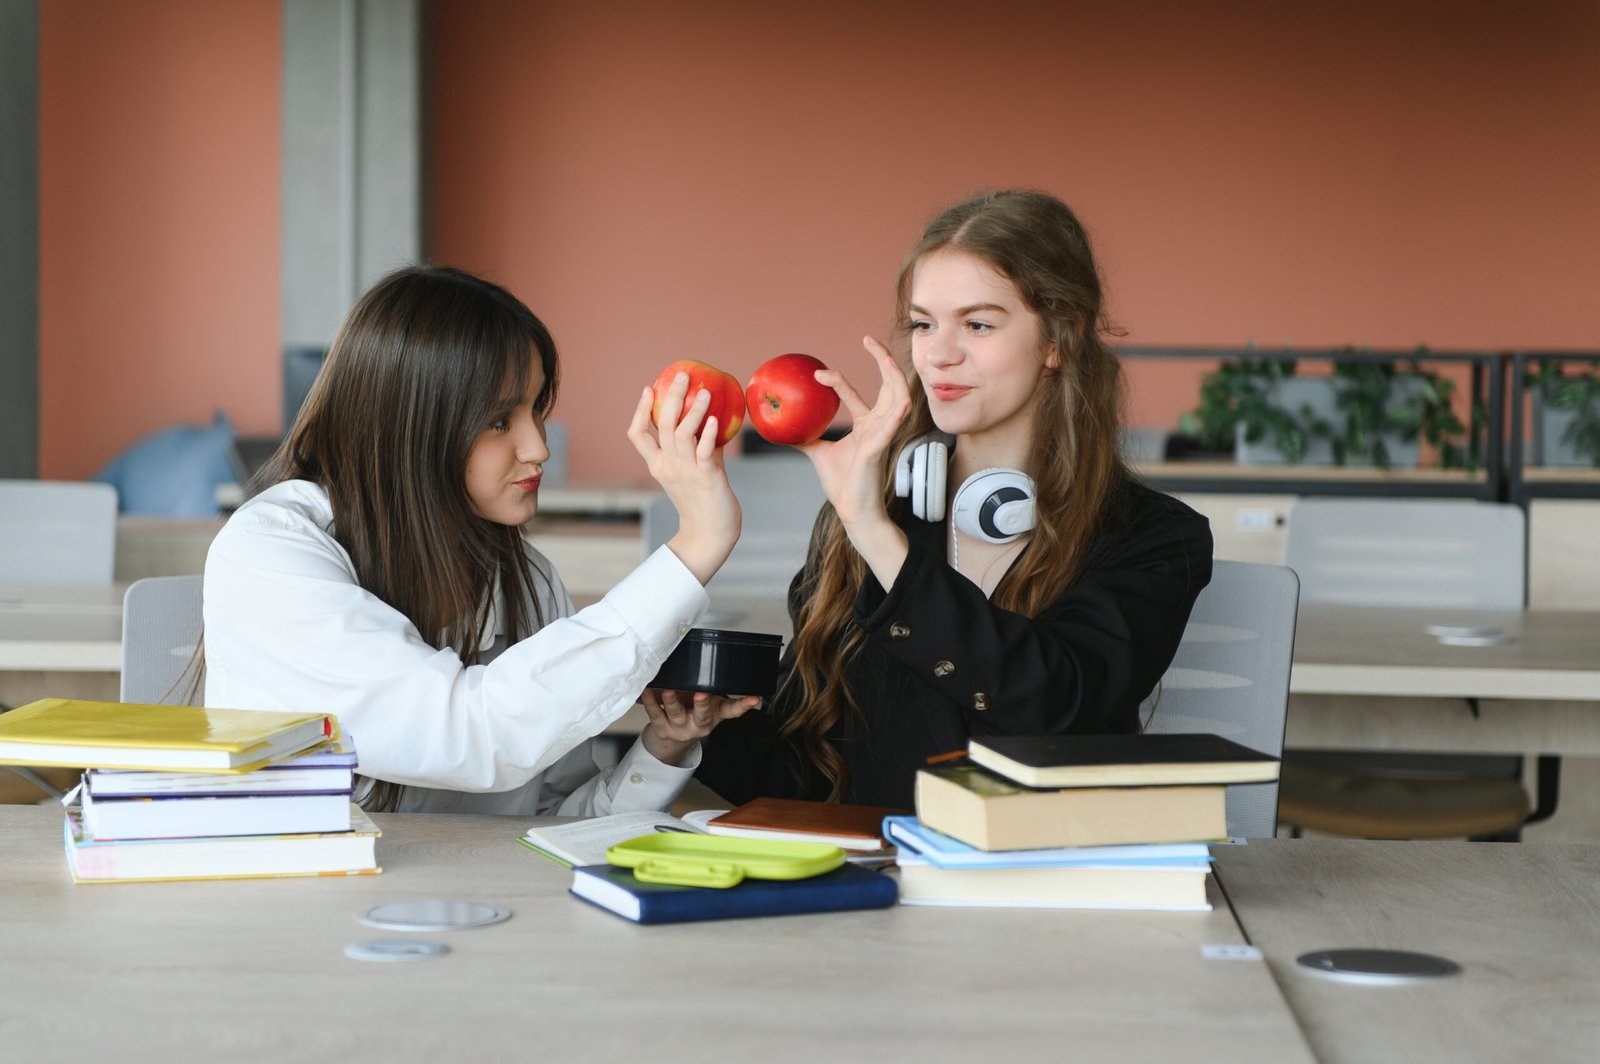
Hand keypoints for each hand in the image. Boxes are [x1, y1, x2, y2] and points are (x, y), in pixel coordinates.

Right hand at [627, 374, 741, 584]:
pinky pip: (705, 451)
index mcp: (657, 465)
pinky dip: (708, 433)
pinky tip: (715, 418)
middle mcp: (667, 466)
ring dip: (693, 410)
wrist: (710, 534)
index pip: (637, 435)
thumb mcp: (693, 471)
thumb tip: (713, 421)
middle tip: (682, 375)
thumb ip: (699, 448)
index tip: (648, 388)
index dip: (639, 410)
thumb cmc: (702, 502)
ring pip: (682, 434)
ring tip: (705, 391)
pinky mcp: (706, 478)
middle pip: (662, 425)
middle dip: (670, 396)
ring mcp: (685, 472)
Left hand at [637, 688, 760, 765]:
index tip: (754, 698)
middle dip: (702, 704)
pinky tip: (646, 692)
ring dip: (672, 702)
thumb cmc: (692, 710)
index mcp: (715, 714)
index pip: (732, 710)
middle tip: (701, 694)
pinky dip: (650, 703)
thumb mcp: (707, 702)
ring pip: (676, 714)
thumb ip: (709, 685)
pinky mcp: (662, 729)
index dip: (744, 705)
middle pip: (703, 715)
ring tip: (668, 691)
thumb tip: (713, 651)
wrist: (674, 736)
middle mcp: (699, 723)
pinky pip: (655, 715)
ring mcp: (680, 727)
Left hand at [796, 337, 911, 586]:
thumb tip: (778, 425)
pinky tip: (899, 399)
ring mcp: (883, 434)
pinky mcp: (882, 447)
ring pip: (898, 397)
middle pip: (888, 384)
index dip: (839, 379)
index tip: (818, 371)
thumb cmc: (841, 483)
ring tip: (884, 356)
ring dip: (893, 375)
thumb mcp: (816, 452)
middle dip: (883, 358)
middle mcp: (878, 425)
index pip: (855, 393)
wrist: (852, 510)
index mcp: (865, 425)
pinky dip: (898, 410)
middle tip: (869, 339)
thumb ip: (803, 437)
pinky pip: (893, 425)